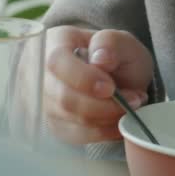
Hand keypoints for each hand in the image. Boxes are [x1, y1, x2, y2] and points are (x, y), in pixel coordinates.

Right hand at [44, 25, 154, 144]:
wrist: (114, 76)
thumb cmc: (114, 55)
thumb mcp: (121, 40)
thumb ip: (111, 43)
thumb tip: (100, 59)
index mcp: (54, 42)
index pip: (57, 62)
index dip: (83, 78)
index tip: (111, 88)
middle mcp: (40, 72)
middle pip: (63, 97)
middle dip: (103, 104)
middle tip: (134, 100)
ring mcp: (44, 101)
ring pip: (71, 119)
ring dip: (107, 117)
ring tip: (131, 106)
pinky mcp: (53, 124)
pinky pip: (77, 135)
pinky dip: (103, 131)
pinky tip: (119, 120)